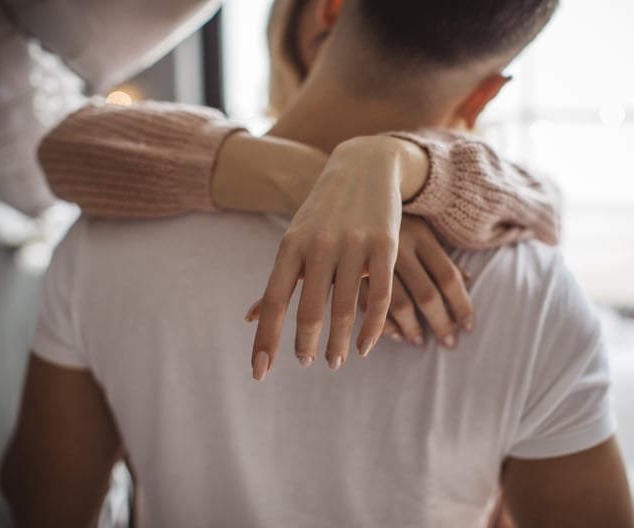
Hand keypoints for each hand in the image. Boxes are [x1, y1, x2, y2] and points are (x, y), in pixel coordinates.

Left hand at [249, 136, 408, 379]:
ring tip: (335, 361)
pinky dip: (373, 328)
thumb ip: (279, 279)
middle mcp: (320, 246)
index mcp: (291, 245)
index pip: (273, 301)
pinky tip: (367, 346)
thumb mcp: (295, 237)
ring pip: (345, 308)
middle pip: (309, 310)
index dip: (266, 339)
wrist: (364, 165)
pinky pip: (380, 296)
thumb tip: (249, 318)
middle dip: (306, 345)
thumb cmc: (323, 212)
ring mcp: (354, 245)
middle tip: (307, 363)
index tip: (260, 371)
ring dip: (339, 343)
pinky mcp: (385, 245)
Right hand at [358, 215, 473, 347]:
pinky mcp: (345, 267)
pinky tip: (393, 334)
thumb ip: (439, 253)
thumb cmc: (386, 211)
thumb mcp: (416, 224)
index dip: (461, 305)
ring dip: (412, 329)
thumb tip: (467, 281)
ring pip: (398, 304)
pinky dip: (382, 324)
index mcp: (419, 233)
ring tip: (418, 341)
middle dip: (441, 324)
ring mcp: (371, 257)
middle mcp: (397, 246)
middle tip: (449, 343)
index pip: (448, 277)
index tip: (468, 327)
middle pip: (427, 295)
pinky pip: (368, 304)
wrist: (340, 188)